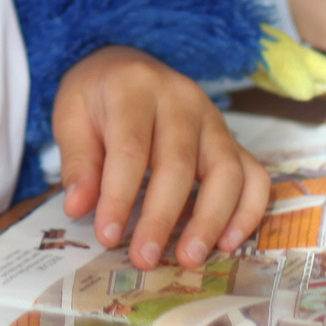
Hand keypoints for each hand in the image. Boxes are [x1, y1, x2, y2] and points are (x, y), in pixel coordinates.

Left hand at [52, 46, 270, 270]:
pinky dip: (248, 211)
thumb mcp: (71, 117)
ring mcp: (213, 118)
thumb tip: (79, 208)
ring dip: (210, 220)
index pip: (131, 149)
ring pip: (227, 170)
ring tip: (189, 258)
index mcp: (135, 87)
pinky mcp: (232, 139)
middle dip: (162, 216)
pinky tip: (227, 242)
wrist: (127, 67)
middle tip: (145, 258)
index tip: (107, 236)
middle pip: (179, 162)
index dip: (119, 196)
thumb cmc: (97, 97)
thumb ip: (78, 162)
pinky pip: (255, 174)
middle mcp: (182, 99)